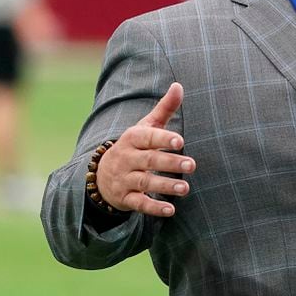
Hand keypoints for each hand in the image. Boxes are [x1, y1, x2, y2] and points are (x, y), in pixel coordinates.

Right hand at [95, 82, 195, 216]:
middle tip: (192, 165)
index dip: (162, 139)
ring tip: (186, 188)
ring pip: (145, 182)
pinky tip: (171, 210)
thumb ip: (164, 108)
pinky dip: (154, 207)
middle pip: (149, 160)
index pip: (147, 138)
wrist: (102, 174)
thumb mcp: (146, 126)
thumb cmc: (135, 145)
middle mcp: (127, 158)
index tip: (180, 141)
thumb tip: (179, 85)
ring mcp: (125, 179)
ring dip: (166, 186)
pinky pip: (139, 203)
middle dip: (170, 163)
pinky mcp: (125, 198)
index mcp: (133, 138)